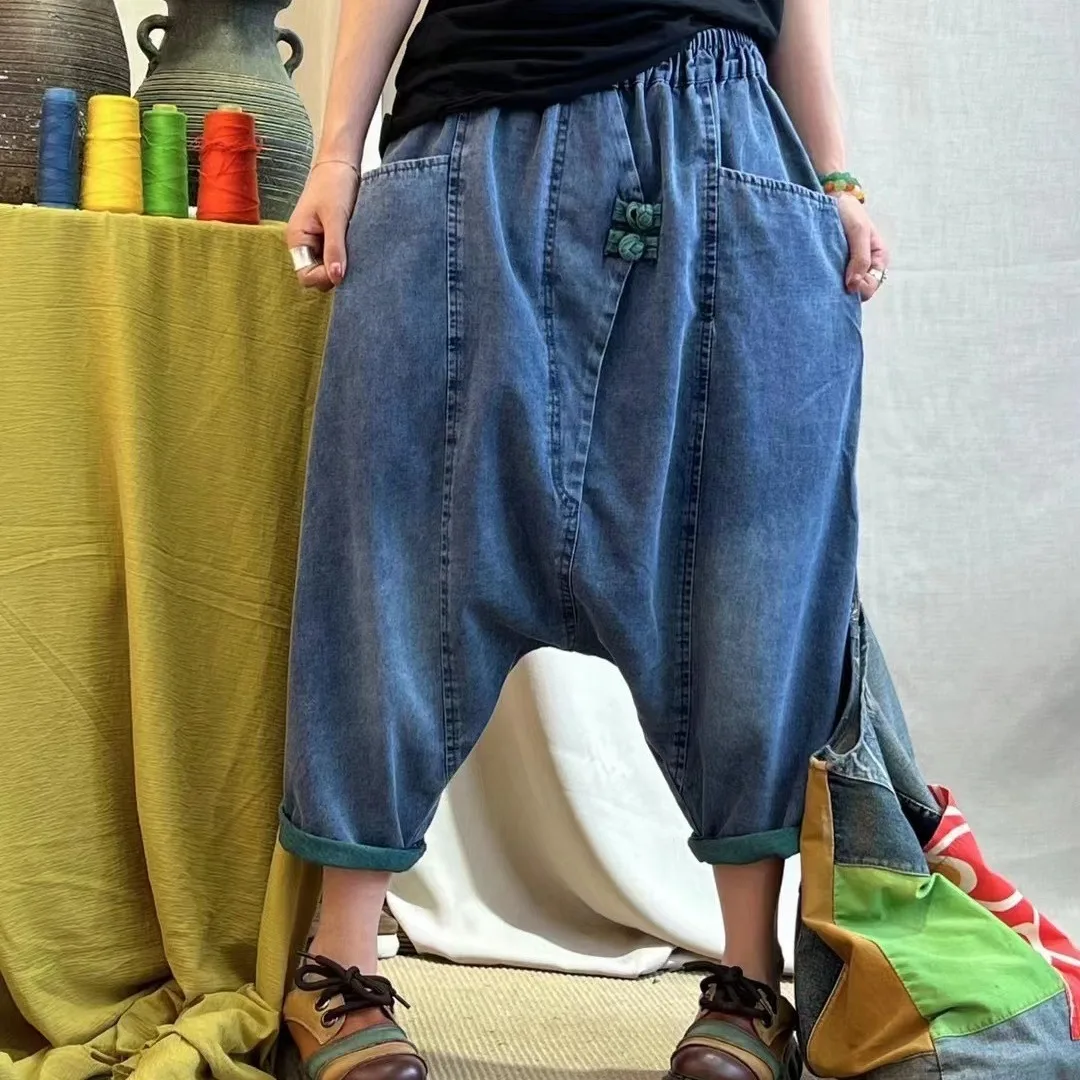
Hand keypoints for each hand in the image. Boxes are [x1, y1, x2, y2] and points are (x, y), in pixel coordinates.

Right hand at [285, 161, 360, 291]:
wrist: (340, 163)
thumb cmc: (334, 184)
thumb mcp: (336, 217)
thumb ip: (335, 247)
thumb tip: (336, 278)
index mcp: (297, 239)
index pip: (306, 277)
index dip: (324, 277)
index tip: (342, 266)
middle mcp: (304, 245)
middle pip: (318, 277)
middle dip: (334, 273)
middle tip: (352, 257)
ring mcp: (316, 243)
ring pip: (329, 270)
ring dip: (342, 265)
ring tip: (355, 248)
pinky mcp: (328, 240)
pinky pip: (336, 259)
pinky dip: (346, 258)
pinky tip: (356, 247)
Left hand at [834, 192, 889, 301]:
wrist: (831, 199)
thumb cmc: (849, 211)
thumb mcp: (859, 231)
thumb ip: (860, 258)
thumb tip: (852, 286)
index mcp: (878, 259)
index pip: (870, 288)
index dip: (858, 289)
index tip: (845, 280)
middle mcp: (866, 267)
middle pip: (858, 293)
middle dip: (846, 290)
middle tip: (832, 277)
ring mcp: (850, 268)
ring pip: (845, 289)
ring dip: (836, 286)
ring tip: (825, 274)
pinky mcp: (836, 267)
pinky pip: (834, 282)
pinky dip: (828, 281)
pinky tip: (820, 274)